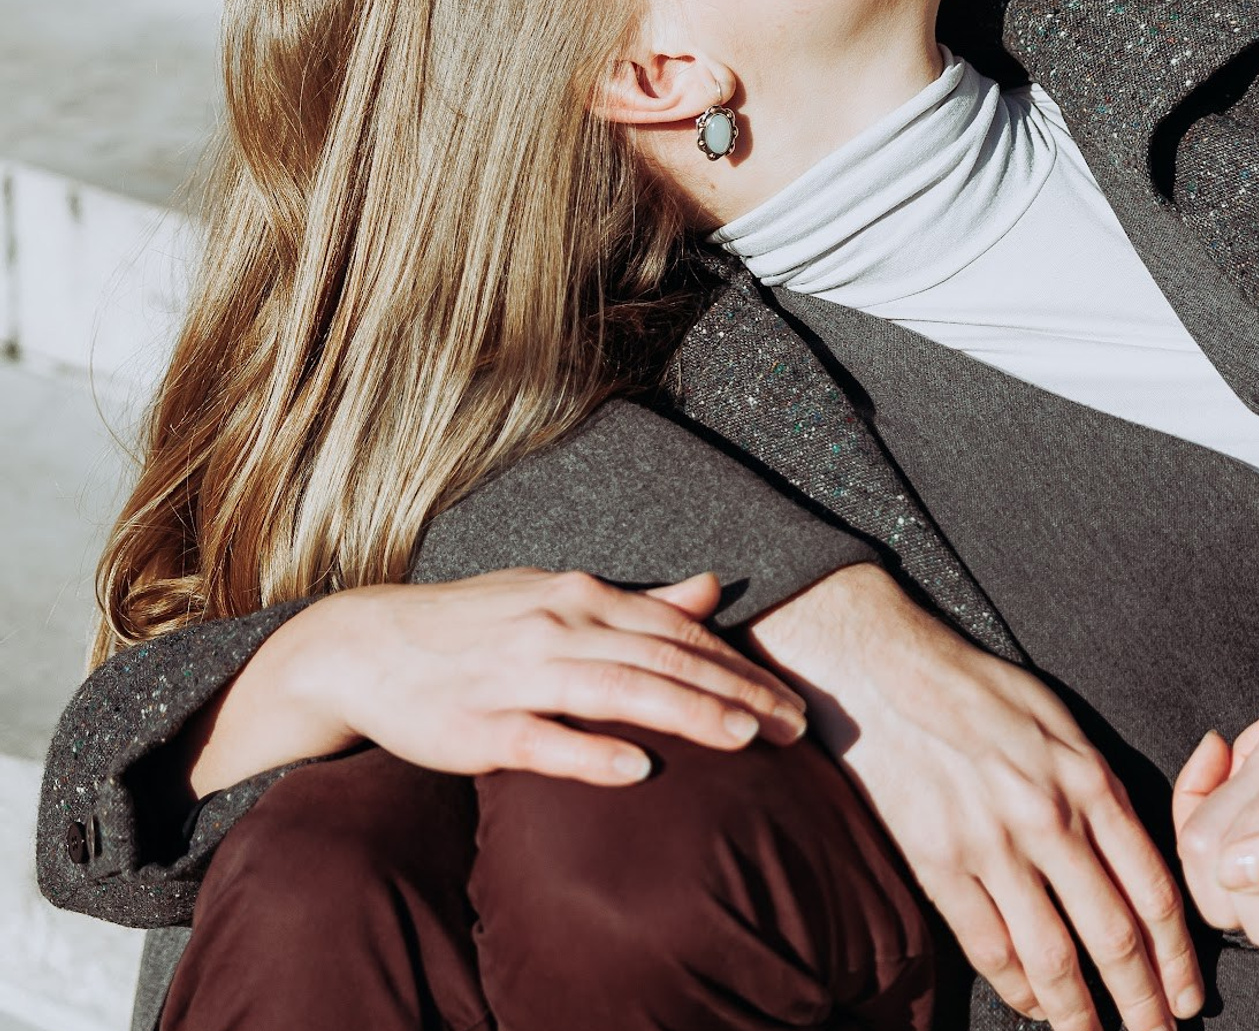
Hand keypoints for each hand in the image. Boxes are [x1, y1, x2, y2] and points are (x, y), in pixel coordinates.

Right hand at [188, 569, 807, 797]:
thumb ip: (639, 602)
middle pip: (663, 660)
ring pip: (618, 693)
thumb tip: (713, 588)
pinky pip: (544, 741)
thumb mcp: (558, 598)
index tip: (788, 698)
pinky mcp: (479, 727)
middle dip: (734, 693)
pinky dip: (591, 753)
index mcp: (580, 596)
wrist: (367, 646)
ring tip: (744, 738)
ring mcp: (518, 677)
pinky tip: (638, 769)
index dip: (737, 664)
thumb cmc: (476, 624)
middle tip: (793, 726)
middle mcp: (557, 628)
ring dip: (686, 713)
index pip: (677, 633)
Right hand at [751, 565, 1203, 1030]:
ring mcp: (993, 845)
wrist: (889, 671)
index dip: (1176, 955)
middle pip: (1113, 935)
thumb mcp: (1057, 720)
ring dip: (1080, 1014)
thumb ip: (1096, 785)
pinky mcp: (939, 863)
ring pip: (1054, 958)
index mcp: (1088, 779)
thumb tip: (1129, 849)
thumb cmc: (977, 690)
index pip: (1152, 888)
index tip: (1187, 996)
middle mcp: (1050, 818)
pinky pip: (989, 947)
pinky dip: (1016, 989)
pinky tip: (1031, 1006)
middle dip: (1143, 1000)